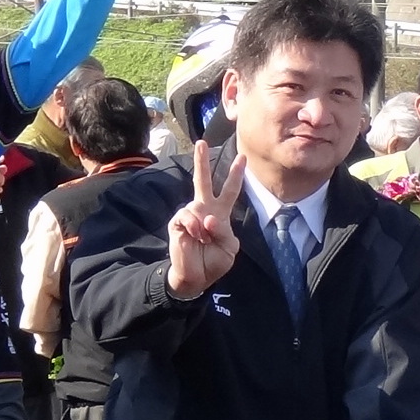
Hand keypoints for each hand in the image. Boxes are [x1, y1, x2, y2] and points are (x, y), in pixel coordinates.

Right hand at [167, 139, 245, 298]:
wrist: (196, 277)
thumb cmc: (214, 261)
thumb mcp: (229, 247)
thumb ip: (224, 231)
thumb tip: (208, 218)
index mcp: (220, 214)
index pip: (229, 191)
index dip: (235, 175)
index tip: (242, 158)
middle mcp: (204, 210)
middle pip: (203, 181)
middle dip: (202, 162)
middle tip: (202, 142)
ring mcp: (190, 215)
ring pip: (197, 206)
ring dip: (203, 225)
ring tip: (203, 239)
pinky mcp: (177, 222)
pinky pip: (187, 216)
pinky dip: (193, 227)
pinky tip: (194, 236)